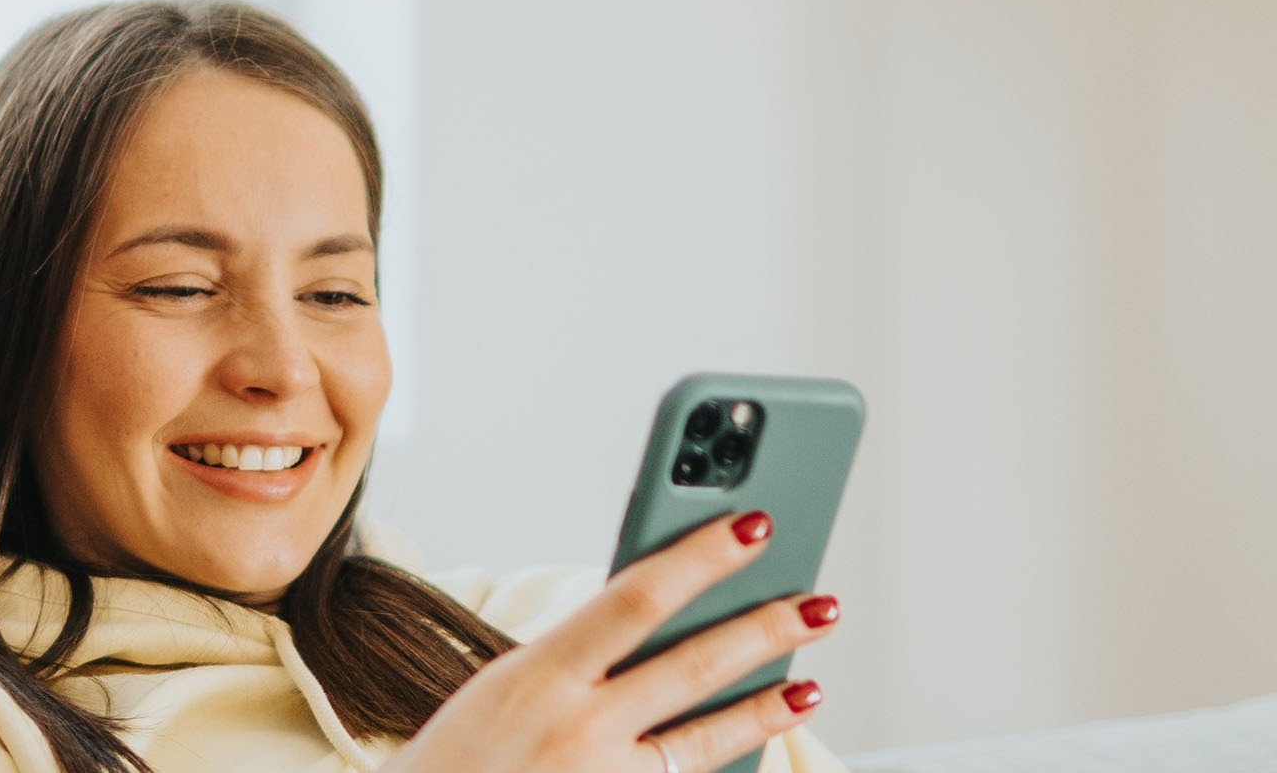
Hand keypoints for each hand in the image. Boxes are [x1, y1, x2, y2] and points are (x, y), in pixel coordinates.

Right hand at [379, 511, 838, 772]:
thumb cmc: (457, 760)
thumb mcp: (502, 690)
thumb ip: (574, 660)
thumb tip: (658, 621)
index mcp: (536, 675)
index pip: (636, 598)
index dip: (701, 558)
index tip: (753, 526)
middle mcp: (576, 729)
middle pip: (693, 665)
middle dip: (765, 629)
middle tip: (819, 603)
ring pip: (706, 739)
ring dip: (765, 709)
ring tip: (808, 687)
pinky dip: (725, 764)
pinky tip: (756, 747)